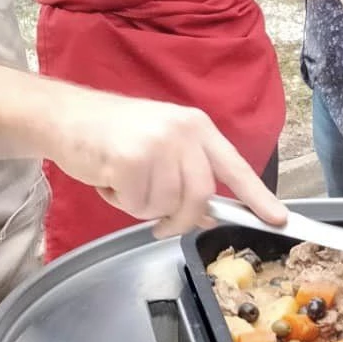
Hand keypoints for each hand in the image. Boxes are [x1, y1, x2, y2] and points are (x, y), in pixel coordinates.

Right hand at [47, 88, 285, 238]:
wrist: (63, 115)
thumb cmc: (112, 134)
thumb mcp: (160, 147)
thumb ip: (188, 177)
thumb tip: (210, 215)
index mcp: (196, 126)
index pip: (235, 167)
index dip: (258, 197)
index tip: (279, 220)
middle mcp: (182, 131)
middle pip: (200, 197)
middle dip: (181, 220)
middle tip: (161, 225)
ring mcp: (157, 143)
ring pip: (166, 205)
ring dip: (142, 206)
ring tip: (122, 180)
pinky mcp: (130, 159)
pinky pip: (136, 205)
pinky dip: (120, 201)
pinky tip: (107, 177)